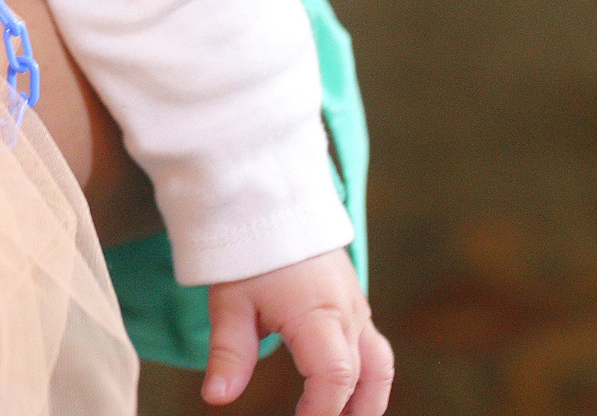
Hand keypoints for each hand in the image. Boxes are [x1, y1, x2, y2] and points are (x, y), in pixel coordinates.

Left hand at [201, 250, 391, 415]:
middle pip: (365, 376)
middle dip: (348, 413)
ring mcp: (356, 308)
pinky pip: (373, 348)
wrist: (271, 201)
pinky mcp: (354, 304)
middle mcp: (346, 313)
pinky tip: (346, 396)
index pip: (335, 376)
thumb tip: (217, 398)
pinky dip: (367, 378)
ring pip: (380, 365)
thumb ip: (229, 353)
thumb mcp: (230, 302)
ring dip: (369, 400)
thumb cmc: (249, 252)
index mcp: (317, 313)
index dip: (322, 411)